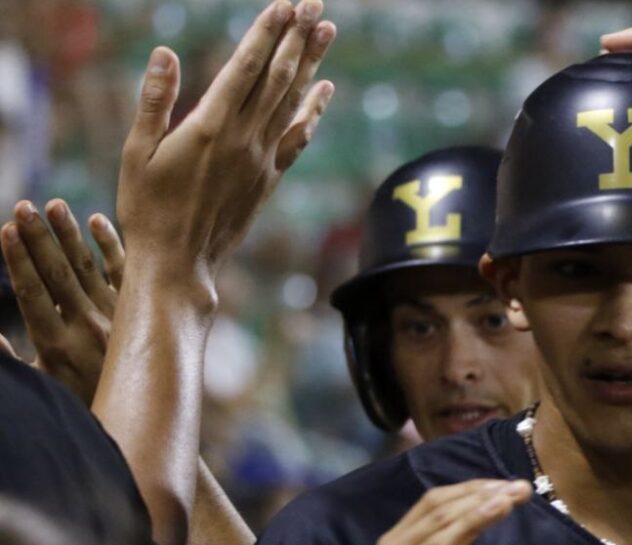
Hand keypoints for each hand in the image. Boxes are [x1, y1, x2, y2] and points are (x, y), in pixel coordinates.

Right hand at [0, 199, 124, 403]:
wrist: (140, 414)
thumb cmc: (82, 402)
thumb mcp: (41, 387)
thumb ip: (11, 361)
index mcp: (57, 345)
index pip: (32, 294)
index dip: (18, 260)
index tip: (6, 229)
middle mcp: (89, 327)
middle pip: (59, 274)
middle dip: (39, 238)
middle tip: (24, 206)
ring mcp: (119, 317)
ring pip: (90, 268)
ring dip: (70, 235)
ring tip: (54, 205)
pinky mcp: (144, 311)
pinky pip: (127, 272)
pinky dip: (112, 246)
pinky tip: (97, 220)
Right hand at [117, 0, 334, 304]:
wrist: (178, 263)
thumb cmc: (147, 209)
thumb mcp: (137, 152)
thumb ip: (155, 101)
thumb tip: (165, 53)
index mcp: (209, 127)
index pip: (246, 68)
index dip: (267, 34)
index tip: (283, 5)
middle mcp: (244, 140)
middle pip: (278, 78)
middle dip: (296, 38)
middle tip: (313, 5)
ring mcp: (262, 160)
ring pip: (293, 102)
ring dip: (311, 64)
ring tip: (327, 31)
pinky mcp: (270, 179)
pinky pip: (298, 138)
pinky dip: (313, 111)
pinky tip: (325, 89)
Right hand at [330, 479, 532, 544]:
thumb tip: (482, 522)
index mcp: (396, 544)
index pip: (434, 503)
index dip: (473, 489)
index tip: (510, 484)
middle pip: (438, 515)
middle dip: (482, 498)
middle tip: (519, 488)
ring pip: (435, 544)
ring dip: (475, 522)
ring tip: (506, 507)